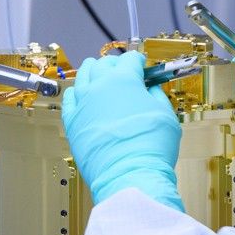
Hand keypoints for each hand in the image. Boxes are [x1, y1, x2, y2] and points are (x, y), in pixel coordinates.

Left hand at [62, 51, 183, 210]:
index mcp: (124, 79)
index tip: (142, 65)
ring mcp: (83, 103)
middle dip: (116, 64)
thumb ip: (156, 96)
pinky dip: (76, 92)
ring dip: (93, 71)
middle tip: (124, 71)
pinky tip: (81, 94)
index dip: (139, 61)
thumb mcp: (166, 114)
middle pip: (104, 64)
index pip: (130, 59)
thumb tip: (150, 90)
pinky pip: (69, 98)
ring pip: (83, 75)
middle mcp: (99, 86)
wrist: (130, 174)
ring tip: (99, 74)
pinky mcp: (72, 121)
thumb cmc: (151, 145)